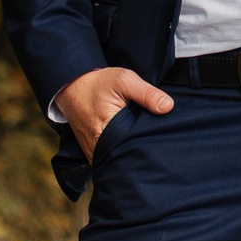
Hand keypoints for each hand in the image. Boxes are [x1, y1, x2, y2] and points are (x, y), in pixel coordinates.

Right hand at [55, 65, 171, 162]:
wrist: (73, 86)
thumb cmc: (98, 83)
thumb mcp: (124, 80)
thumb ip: (147, 94)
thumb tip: (168, 107)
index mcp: (106, 132)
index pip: (134, 148)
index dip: (149, 144)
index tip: (162, 139)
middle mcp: (97, 148)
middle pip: (127, 157)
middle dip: (142, 150)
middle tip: (157, 141)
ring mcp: (93, 153)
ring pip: (119, 160)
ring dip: (131, 152)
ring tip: (144, 142)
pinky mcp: (93, 153)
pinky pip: (110, 158)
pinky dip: (121, 152)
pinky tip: (130, 143)